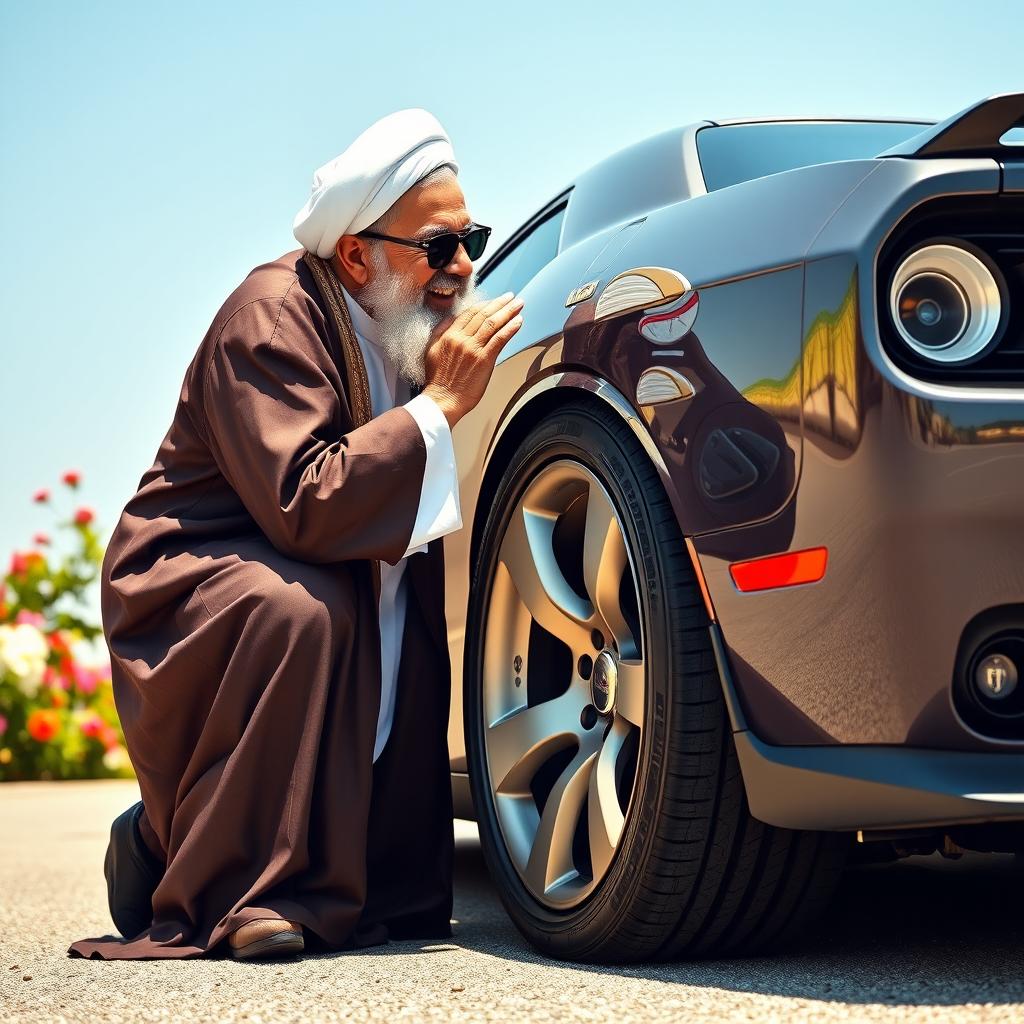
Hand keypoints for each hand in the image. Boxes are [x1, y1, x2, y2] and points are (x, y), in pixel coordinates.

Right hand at [421, 292, 524, 427]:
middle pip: (484, 315)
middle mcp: (461, 338)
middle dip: (500, 303)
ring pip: (493, 323)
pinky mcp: (484, 360)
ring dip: (508, 311)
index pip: (470, 313)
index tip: (494, 301)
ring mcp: (473, 348)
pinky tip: (518, 321)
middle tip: (512, 297)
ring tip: (519, 304)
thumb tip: (452, 320)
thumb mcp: (432, 350)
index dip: (485, 305)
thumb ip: (441, 332)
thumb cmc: (438, 380)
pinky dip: (510, 328)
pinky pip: (500, 339)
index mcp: (449, 335)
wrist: (442, 400)